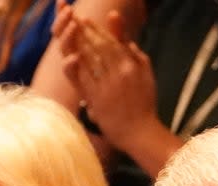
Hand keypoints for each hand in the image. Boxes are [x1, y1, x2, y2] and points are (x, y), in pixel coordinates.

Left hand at [62, 13, 157, 149]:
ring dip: (79, 44)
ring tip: (69, 33)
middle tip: (72, 21)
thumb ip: (138, 57)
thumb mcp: (147, 77)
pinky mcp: (98, 99)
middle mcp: (120, 73)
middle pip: (99, 47)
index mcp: (132, 66)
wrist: (140, 132)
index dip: (97, 30)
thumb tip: (129, 42)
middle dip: (85, 32)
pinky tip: (70, 56)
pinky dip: (77, 66)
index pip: (112, 42)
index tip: (86, 20)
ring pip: (91, 60)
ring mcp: (107, 86)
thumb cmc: (144, 106)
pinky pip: (85, 79)